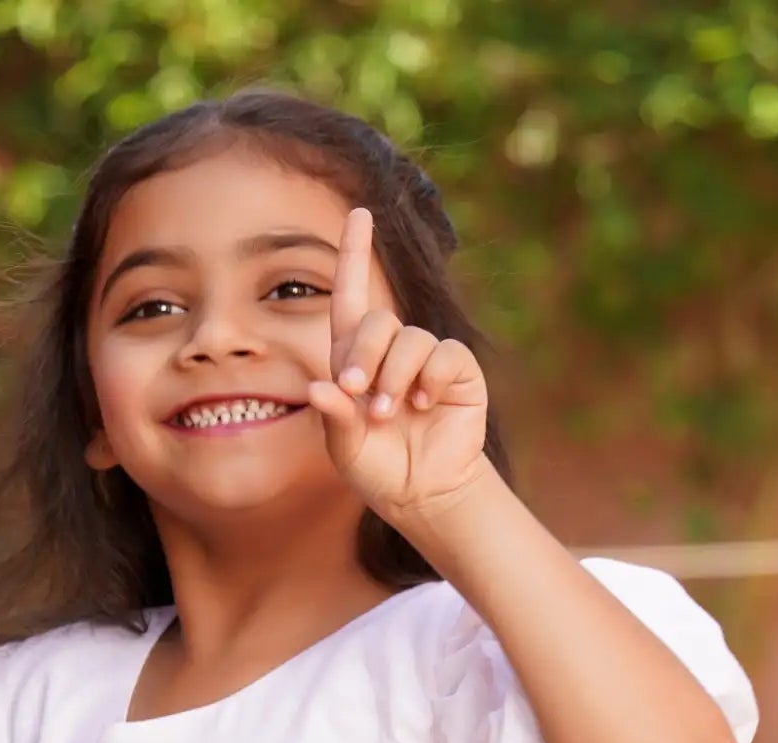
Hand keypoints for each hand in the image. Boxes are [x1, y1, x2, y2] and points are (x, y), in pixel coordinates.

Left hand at [308, 208, 488, 526]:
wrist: (423, 494)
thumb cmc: (379, 470)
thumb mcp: (346, 448)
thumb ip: (334, 417)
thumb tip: (318, 389)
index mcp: (356, 360)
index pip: (351, 297)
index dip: (355, 254)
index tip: (359, 213)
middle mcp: (391, 351)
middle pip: (377, 320)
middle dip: (365, 353)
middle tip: (359, 392)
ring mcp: (426, 358)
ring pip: (410, 339)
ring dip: (396, 376)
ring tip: (390, 413)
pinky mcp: (458, 371)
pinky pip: (445, 355)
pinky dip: (431, 378)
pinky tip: (425, 404)